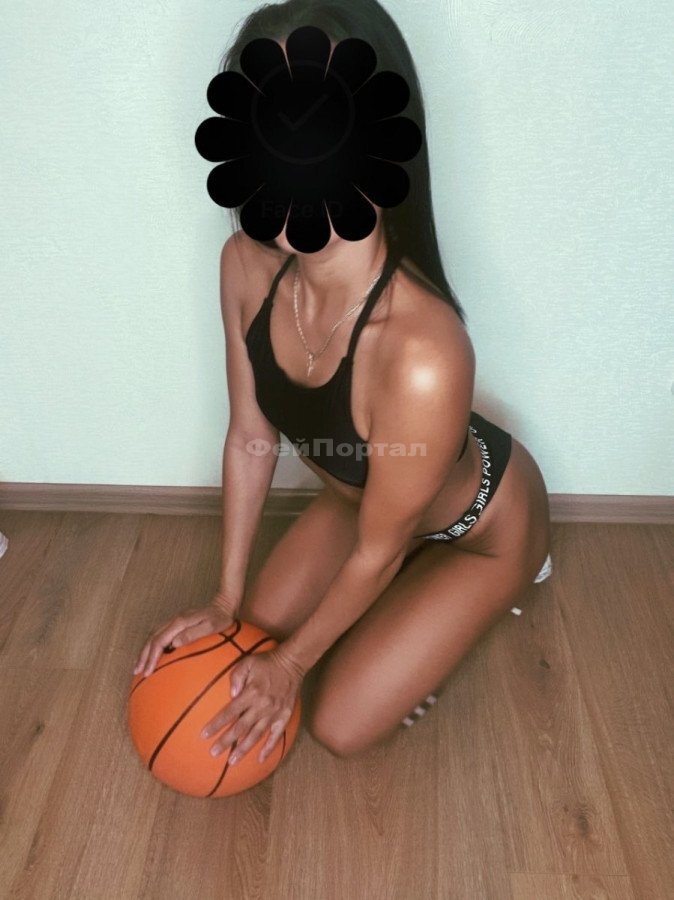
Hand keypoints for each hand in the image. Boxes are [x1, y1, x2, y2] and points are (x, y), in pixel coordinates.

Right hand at [133, 590, 237, 677]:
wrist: (224, 605)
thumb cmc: (220, 619)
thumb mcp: (210, 627)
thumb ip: (192, 634)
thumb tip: (174, 643)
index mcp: (180, 622)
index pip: (160, 641)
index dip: (152, 657)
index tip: (148, 672)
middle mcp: (174, 620)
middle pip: (152, 638)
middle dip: (143, 655)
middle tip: (137, 671)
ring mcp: (175, 620)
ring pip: (153, 635)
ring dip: (145, 649)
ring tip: (139, 664)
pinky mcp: (177, 622)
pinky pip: (159, 633)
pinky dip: (152, 644)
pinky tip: (152, 653)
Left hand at [200, 645, 302, 766]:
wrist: (292, 663)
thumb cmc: (266, 662)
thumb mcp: (247, 662)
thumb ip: (236, 677)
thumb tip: (230, 695)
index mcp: (251, 693)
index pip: (230, 712)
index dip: (216, 724)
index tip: (204, 735)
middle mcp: (261, 706)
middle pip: (240, 728)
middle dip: (226, 741)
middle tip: (213, 753)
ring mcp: (273, 713)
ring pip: (256, 735)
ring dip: (243, 749)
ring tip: (232, 762)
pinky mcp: (284, 716)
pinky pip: (276, 736)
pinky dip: (269, 748)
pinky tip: (261, 760)